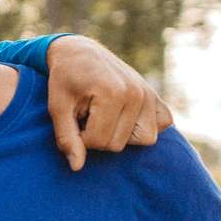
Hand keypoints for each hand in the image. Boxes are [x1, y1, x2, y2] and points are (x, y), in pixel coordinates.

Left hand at [47, 35, 174, 170]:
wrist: (80, 52)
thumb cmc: (65, 79)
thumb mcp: (58, 107)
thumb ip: (67, 138)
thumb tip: (77, 168)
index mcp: (112, 93)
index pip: (98, 141)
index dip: (80, 138)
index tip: (74, 120)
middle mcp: (136, 93)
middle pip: (118, 144)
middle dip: (98, 137)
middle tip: (88, 116)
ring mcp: (149, 94)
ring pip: (144, 139)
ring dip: (121, 134)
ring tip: (105, 116)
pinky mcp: (156, 96)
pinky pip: (163, 124)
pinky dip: (145, 125)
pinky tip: (125, 116)